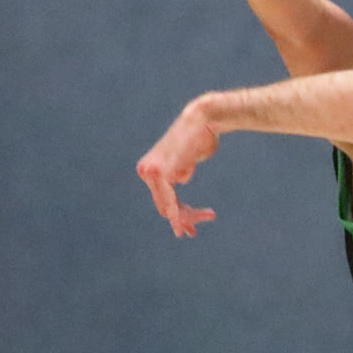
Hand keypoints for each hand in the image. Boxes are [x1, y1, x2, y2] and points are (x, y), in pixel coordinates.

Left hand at [136, 101, 220, 236]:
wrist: (203, 119)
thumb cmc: (200, 137)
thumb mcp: (187, 161)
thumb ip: (179, 173)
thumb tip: (179, 182)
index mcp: (148, 169)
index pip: (162, 200)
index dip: (176, 215)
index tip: (190, 229)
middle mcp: (145, 171)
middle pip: (163, 207)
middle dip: (181, 220)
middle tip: (193, 233)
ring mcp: (151, 172)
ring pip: (168, 207)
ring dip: (186, 217)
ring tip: (208, 216)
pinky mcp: (161, 173)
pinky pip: (170, 201)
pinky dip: (178, 214)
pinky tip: (184, 224)